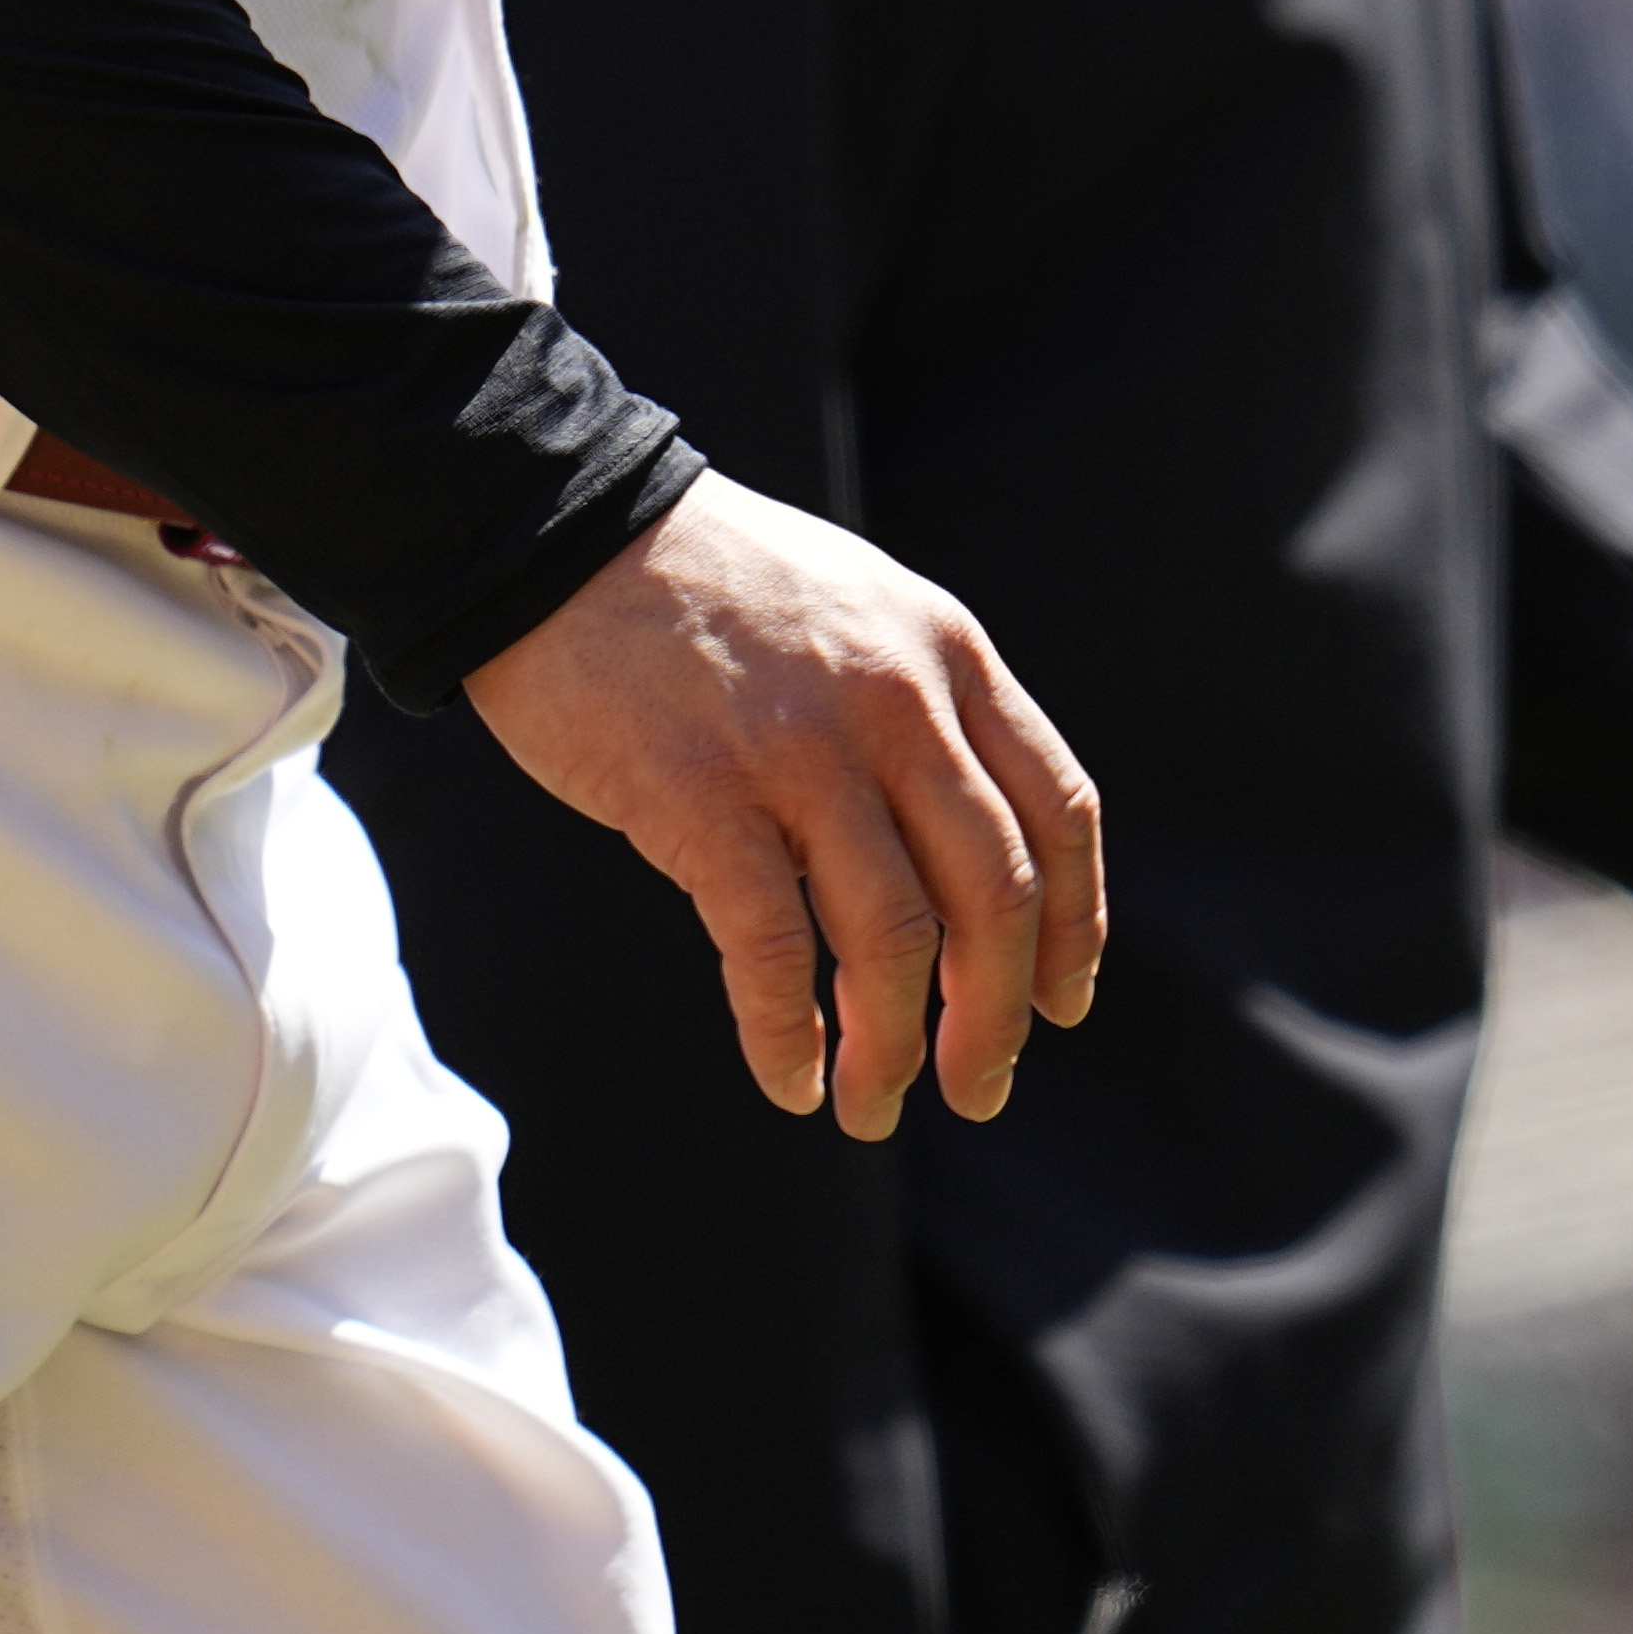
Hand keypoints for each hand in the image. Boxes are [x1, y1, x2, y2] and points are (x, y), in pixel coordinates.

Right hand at [463, 474, 1104, 1141]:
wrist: (561, 530)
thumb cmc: (705, 585)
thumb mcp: (859, 611)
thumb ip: (923, 709)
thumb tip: (964, 860)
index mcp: (946, 653)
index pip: (1056, 811)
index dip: (1071, 927)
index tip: (1057, 1002)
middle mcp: (895, 700)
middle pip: (991, 895)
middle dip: (994, 1017)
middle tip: (976, 1087)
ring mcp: (800, 749)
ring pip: (892, 940)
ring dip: (893, 1048)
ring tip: (872, 1103)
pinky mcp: (701, 796)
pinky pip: (772, 951)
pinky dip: (788, 1034)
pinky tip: (788, 1076)